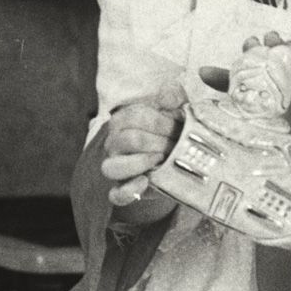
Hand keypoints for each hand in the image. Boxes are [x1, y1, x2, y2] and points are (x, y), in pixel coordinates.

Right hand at [103, 84, 186, 206]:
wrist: (175, 160)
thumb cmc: (172, 132)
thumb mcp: (175, 111)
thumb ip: (173, 99)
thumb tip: (169, 95)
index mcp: (123, 120)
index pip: (134, 116)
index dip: (159, 121)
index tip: (179, 125)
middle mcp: (114, 143)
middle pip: (128, 140)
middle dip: (158, 143)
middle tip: (176, 145)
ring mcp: (115, 166)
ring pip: (112, 167)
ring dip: (140, 163)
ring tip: (161, 160)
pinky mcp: (122, 190)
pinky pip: (116, 195)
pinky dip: (129, 191)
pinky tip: (145, 182)